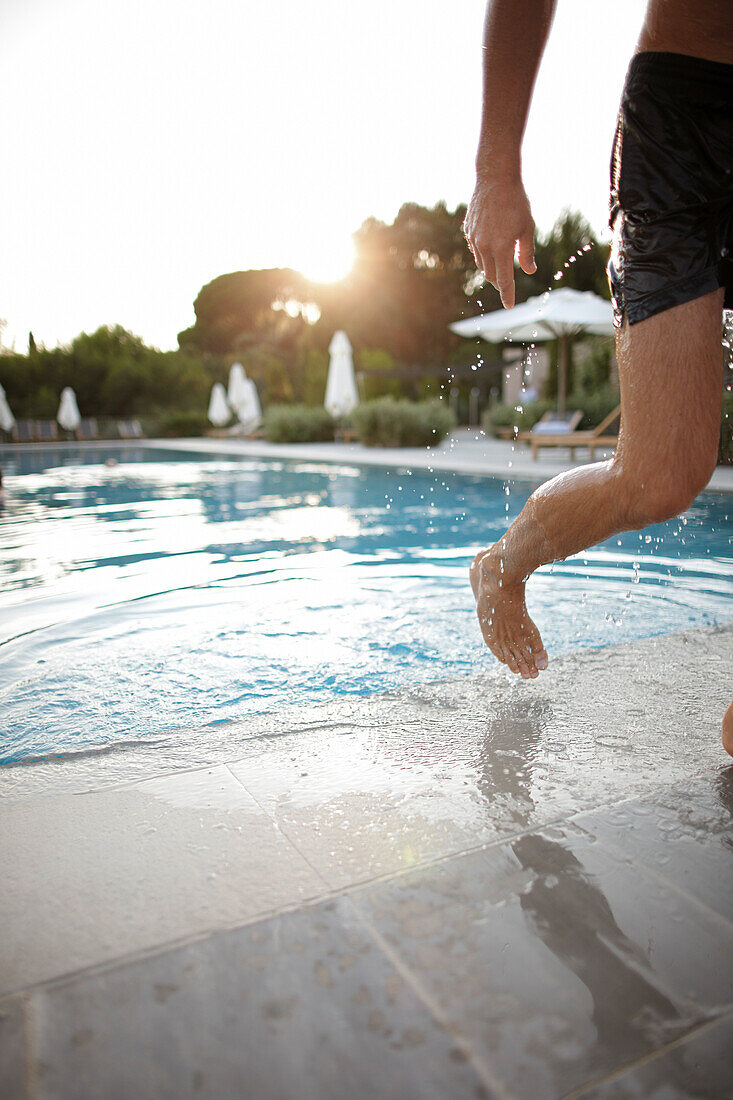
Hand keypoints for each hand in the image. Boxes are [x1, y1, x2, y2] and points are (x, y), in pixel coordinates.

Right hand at [463, 175, 536, 308]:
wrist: (495, 179)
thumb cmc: (516, 202)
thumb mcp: (527, 228)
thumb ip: (527, 252)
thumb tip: (529, 270)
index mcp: (502, 248)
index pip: (505, 280)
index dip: (508, 295)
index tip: (509, 305)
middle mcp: (485, 247)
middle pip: (492, 276)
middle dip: (500, 283)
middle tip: (507, 285)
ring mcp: (474, 239)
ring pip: (482, 265)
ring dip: (492, 270)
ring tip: (501, 267)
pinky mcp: (469, 231)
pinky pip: (476, 251)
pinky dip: (484, 256)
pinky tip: (491, 249)